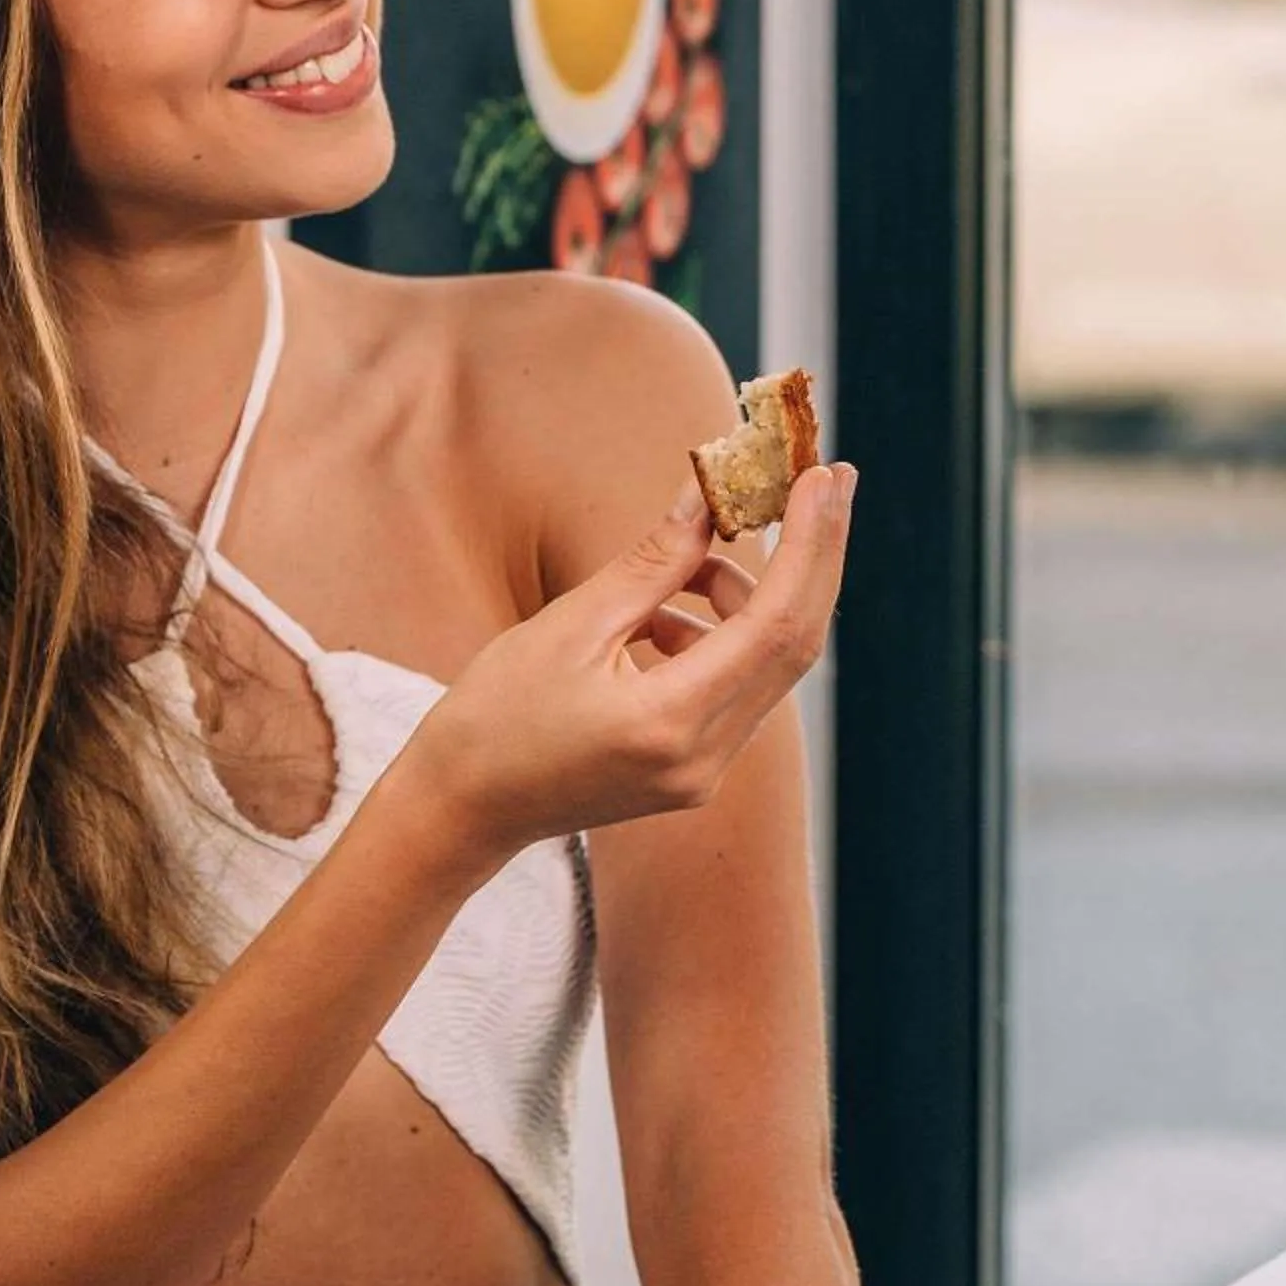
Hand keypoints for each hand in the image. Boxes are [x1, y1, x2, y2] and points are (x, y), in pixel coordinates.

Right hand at [407, 464, 854, 865]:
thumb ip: (652, 562)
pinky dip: (718, 634)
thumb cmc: (495, 716)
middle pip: (794, 645)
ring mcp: (705, 774)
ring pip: (766, 664)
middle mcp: (703, 759)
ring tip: (685, 559)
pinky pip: (736, 687)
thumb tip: (709, 493)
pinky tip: (660, 616)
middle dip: (814, 555)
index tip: (823, 476)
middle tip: (825, 478)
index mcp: (669, 723)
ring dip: (745, 596)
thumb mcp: (570, 624)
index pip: (775, 624)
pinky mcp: (695, 771)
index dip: (808, 544)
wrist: (460, 809)